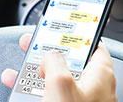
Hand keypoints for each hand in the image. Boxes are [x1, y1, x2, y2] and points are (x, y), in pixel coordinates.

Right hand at [1, 33, 116, 101]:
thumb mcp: (60, 82)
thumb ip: (55, 59)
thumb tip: (51, 54)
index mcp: (102, 74)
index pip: (93, 44)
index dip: (76, 34)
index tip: (60, 27)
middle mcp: (95, 89)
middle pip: (72, 62)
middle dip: (50, 53)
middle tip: (34, 45)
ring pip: (59, 82)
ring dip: (38, 74)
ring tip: (20, 68)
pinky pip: (53, 99)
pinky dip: (37, 93)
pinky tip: (20, 90)